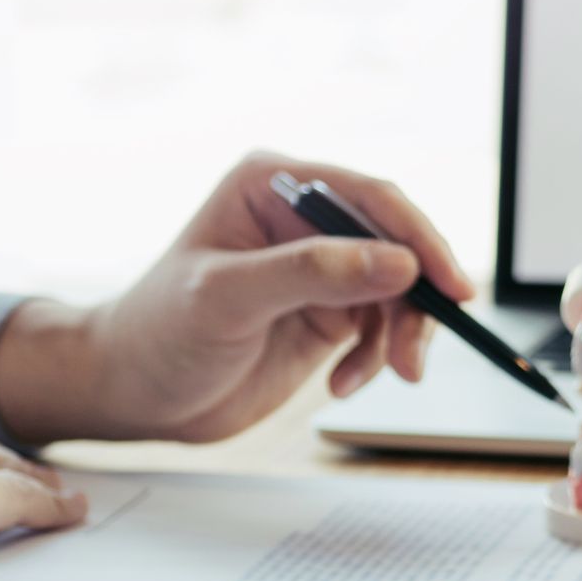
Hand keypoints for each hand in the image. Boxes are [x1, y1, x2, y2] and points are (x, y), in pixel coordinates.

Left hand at [0, 152, 473, 443]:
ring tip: (379, 376)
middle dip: (414, 299)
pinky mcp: (325, 312)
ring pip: (397, 289)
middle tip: (414, 354)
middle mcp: (301, 218)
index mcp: (272, 185)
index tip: (449, 286)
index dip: (418, 239)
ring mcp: (317, 267)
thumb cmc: (158, 335)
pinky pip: (381, 327)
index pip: (368, 197)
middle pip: (395, 243)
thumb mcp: (228, 298)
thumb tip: (397, 261)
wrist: (132, 396)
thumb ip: (312, 273)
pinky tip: (342, 383)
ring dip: (400, 336)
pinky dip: (376, 359)